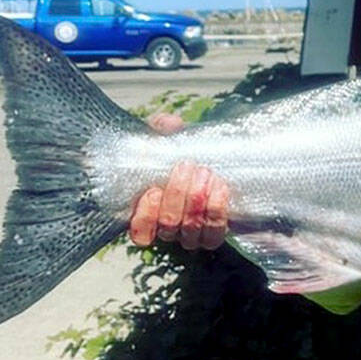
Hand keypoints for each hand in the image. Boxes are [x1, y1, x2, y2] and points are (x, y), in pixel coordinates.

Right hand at [128, 114, 229, 249]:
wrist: (212, 167)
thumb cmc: (180, 156)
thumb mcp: (166, 140)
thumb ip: (161, 130)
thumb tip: (169, 123)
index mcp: (148, 213)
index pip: (140, 232)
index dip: (145, 215)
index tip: (153, 190)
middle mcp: (168, 230)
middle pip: (169, 224)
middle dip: (178, 194)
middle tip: (188, 166)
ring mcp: (191, 236)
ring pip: (191, 228)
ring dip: (198, 200)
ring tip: (205, 173)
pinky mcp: (213, 235)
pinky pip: (214, 232)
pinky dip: (217, 209)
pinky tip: (220, 187)